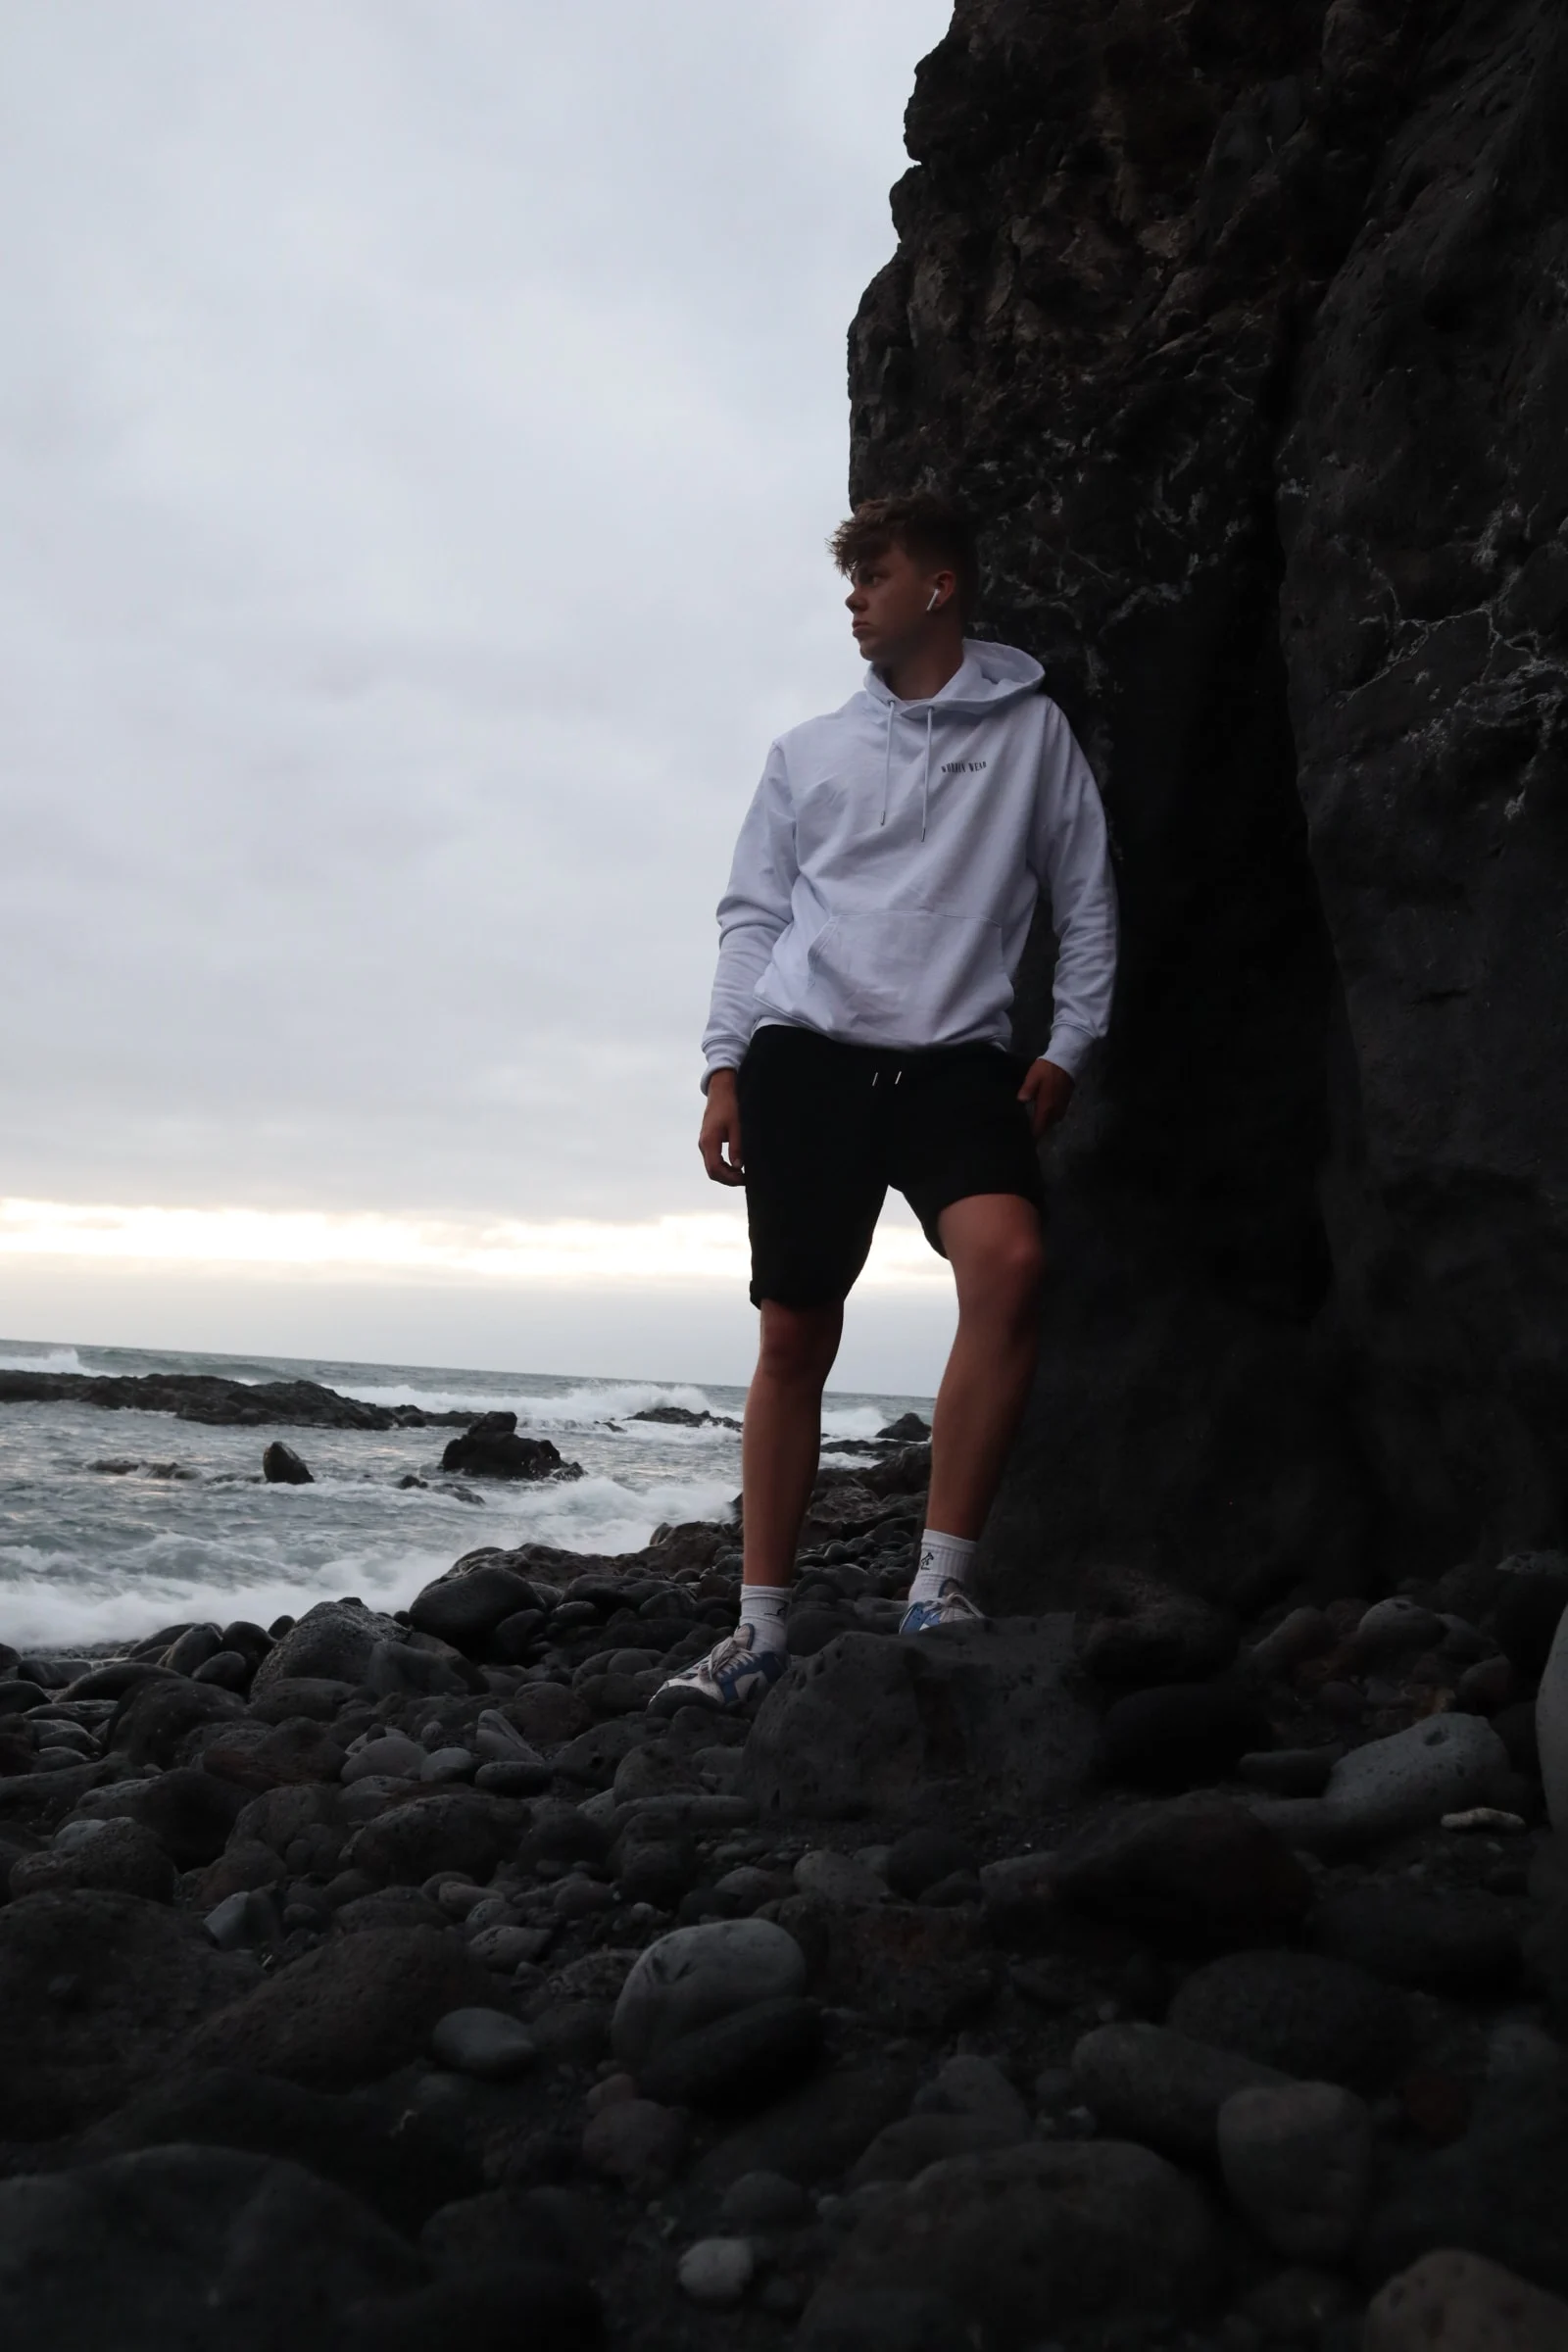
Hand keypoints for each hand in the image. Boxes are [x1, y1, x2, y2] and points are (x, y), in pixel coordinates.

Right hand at [699, 1069, 745, 1184]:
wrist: (721, 1091)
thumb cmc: (730, 1105)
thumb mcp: (737, 1126)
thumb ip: (737, 1147)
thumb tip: (739, 1166)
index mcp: (709, 1141)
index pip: (715, 1168)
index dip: (729, 1178)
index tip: (744, 1180)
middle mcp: (703, 1144)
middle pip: (712, 1171)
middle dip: (728, 1179)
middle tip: (745, 1180)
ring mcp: (704, 1143)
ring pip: (712, 1167)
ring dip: (726, 1174)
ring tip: (742, 1175)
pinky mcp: (708, 1141)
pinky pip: (713, 1160)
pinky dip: (724, 1167)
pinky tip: (736, 1166)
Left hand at [1018, 1056, 1073, 1138]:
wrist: (1067, 1061)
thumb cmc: (1047, 1069)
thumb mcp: (1033, 1077)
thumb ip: (1027, 1091)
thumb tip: (1020, 1102)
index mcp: (1046, 1108)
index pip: (1038, 1129)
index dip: (1030, 1137)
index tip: (1021, 1141)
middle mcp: (1055, 1112)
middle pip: (1044, 1128)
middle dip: (1035, 1133)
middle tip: (1022, 1135)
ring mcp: (1061, 1108)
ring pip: (1050, 1123)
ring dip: (1041, 1126)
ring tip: (1029, 1126)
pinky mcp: (1064, 1104)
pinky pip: (1054, 1117)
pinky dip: (1047, 1119)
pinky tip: (1039, 1115)